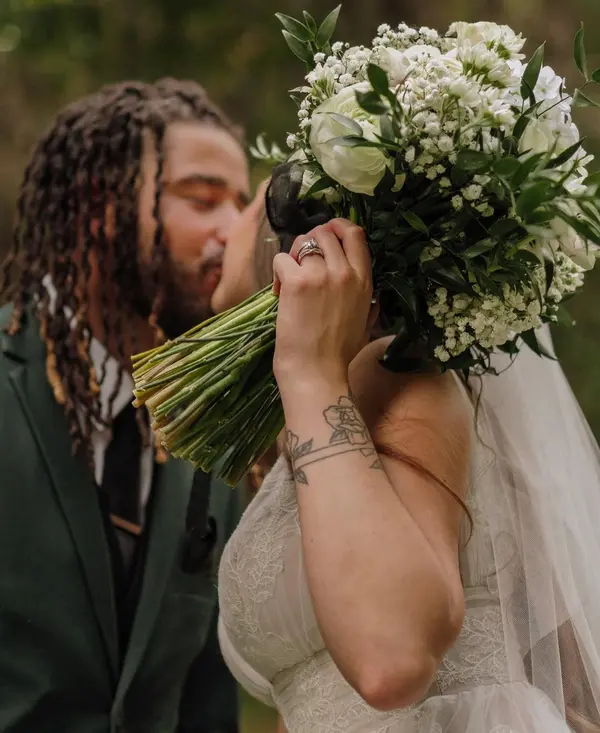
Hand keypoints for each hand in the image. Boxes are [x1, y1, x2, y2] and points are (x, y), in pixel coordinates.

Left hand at [272, 218, 372, 392]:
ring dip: (291, 256)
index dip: (337, 227)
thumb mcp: (366, 323)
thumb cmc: (338, 354)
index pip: (355, 233)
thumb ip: (369, 302)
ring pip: (302, 242)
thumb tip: (370, 295)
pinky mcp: (297, 281)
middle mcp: (346, 272)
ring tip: (289, 279)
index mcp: (365, 280)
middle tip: (300, 262)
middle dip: (309, 240)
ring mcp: (321, 275)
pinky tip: (279, 294)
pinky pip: (281, 259)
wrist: (317, 372)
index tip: (325, 235)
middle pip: (325, 231)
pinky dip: (277, 274)